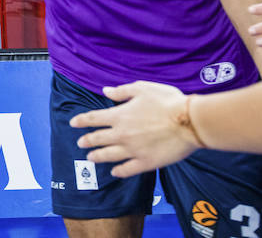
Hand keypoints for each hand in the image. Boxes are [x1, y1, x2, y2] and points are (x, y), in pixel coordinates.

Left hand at [69, 81, 198, 177]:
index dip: (81, 121)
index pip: (93, 119)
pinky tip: (114, 172)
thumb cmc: (167, 102)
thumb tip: (106, 91)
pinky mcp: (146, 163)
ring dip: (97, 157)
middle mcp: (122, 134)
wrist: (188, 122)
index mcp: (119, 116)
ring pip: (108, 156)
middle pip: (97, 139)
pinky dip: (118, 171)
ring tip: (90, 159)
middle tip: (80, 143)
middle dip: (86, 141)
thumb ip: (121, 91)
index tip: (73, 123)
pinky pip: (127, 170)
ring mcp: (133, 150)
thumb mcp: (142, 88)